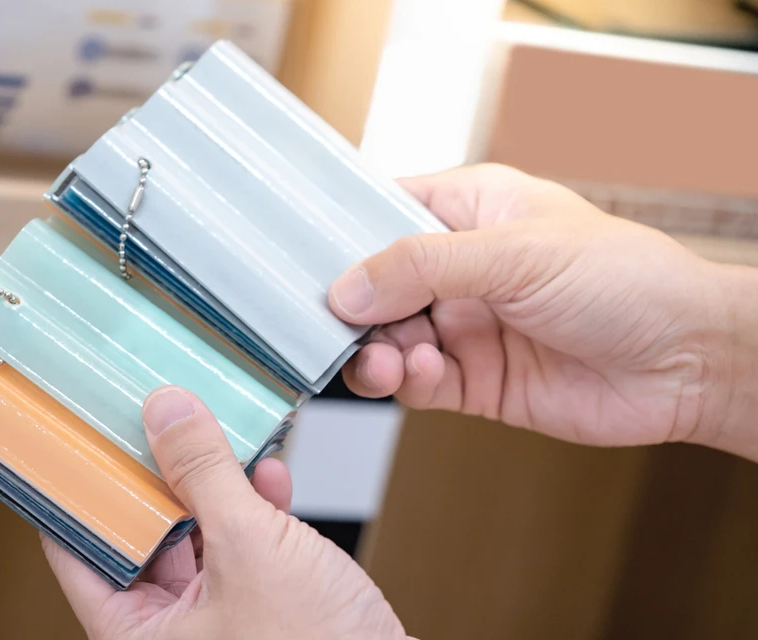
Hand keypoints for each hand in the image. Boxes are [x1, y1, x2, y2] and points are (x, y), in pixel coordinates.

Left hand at [42, 386, 406, 639]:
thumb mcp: (250, 545)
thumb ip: (203, 474)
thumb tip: (167, 414)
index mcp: (138, 633)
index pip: (79, 548)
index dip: (80, 488)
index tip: (83, 437)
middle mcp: (170, 627)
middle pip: (141, 532)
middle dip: (159, 474)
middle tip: (159, 422)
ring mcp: (215, 614)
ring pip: (195, 532)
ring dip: (213, 484)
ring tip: (220, 439)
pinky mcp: (257, 602)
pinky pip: (239, 543)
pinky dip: (253, 505)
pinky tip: (268, 474)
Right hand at [329, 164, 757, 460]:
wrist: (686, 363)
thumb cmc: (625, 279)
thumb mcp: (515, 253)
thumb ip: (423, 267)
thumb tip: (347, 288)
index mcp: (470, 211)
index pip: (384, 211)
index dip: (343, 234)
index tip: (304, 260)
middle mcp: (460, 268)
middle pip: (376, 284)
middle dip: (352, 306)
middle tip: (336, 323)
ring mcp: (465, 325)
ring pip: (387, 338)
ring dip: (375, 350)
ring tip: (384, 358)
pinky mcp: (474, 380)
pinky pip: (417, 382)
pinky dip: (405, 381)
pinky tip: (419, 373)